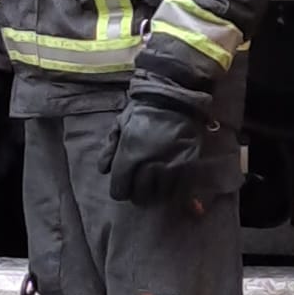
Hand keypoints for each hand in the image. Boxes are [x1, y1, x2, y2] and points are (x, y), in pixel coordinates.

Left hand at [102, 91, 209, 205]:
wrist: (174, 98)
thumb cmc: (144, 110)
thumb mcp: (120, 124)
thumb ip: (109, 148)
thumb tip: (104, 170)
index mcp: (130, 157)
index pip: (120, 191)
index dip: (120, 188)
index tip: (125, 182)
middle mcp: (150, 166)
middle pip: (140, 196)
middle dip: (138, 190)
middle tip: (141, 181)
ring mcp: (171, 168)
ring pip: (161, 195)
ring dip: (157, 189)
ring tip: (158, 179)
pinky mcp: (190, 167)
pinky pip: (181, 189)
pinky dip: (175, 188)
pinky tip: (172, 179)